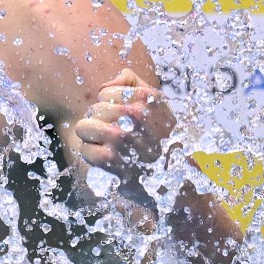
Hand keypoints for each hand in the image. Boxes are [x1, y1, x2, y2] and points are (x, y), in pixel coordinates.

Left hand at [73, 68, 174, 204]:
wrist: (179, 181)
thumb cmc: (165, 140)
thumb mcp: (159, 105)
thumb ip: (133, 84)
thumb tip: (109, 81)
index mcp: (146, 97)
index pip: (104, 92)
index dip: (112, 107)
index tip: (128, 121)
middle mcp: (135, 115)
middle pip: (94, 110)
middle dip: (102, 123)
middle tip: (122, 139)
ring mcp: (122, 137)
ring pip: (84, 127)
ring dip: (94, 139)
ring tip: (114, 148)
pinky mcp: (112, 160)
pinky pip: (84, 150)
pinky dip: (93, 158)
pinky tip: (111, 161)